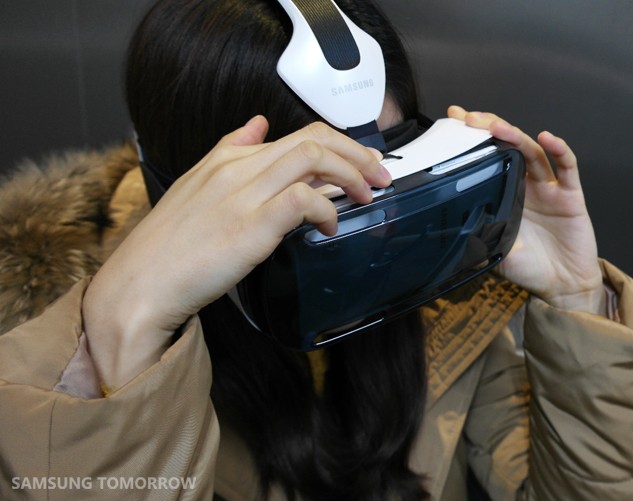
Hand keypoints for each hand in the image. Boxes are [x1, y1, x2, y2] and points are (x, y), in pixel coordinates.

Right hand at [83, 116, 390, 387]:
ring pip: (313, 158)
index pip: (297, 134)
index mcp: (228, 158)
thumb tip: (257, 124)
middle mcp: (238, 168)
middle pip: (313, 139)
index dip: (340, 144)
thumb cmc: (170, 247)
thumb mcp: (196, 185)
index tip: (362, 162)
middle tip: (379, 175)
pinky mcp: (251, 225)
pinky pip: (304, 199)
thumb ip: (230, 151)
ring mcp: (244, 194)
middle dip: (357, 153)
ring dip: (351, 175)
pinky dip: (327, 208)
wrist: (140, 285)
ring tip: (367, 197)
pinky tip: (332, 226)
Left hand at [448, 106, 604, 312]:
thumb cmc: (530, 269)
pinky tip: (546, 138)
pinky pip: (566, 167)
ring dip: (515, 136)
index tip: (453, 121)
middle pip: (509, 146)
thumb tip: (444, 230)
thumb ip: (475, 235)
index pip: (487, 157)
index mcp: (506, 194)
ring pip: (532, 152)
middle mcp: (526, 185)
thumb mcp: (493, 250)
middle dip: (489, 128)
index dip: (472, 139)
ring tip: (497, 126)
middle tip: (468, 119)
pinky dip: (559, 150)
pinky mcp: (570, 195)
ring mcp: (549, 188)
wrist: (562, 287)